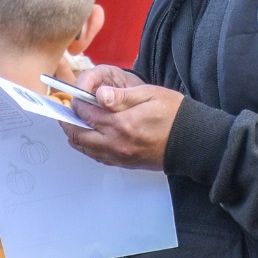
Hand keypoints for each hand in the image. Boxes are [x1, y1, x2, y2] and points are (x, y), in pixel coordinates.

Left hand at [62, 65, 181, 171]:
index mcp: (121, 124)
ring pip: (85, 149)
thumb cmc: (174, 114)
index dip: (77, 103)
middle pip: (79, 135)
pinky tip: (89, 137)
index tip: (75, 96)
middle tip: (65, 112)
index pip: (86, 113)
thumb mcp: (149, 94)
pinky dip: (88, 147)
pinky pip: (97, 157)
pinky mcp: (125, 163)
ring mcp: (120, 156)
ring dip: (76, 136)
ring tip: (74, 123)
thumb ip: (121, 95)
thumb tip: (98, 95)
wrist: (193, 142)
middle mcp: (116, 143)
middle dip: (68, 122)